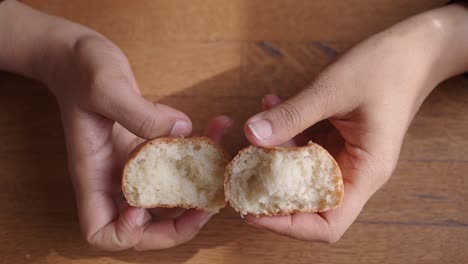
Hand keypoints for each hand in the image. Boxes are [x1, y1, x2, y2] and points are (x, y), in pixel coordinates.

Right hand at [43, 21, 232, 250]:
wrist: (77, 55)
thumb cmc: (80, 70)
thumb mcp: (105, 87)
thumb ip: (138, 112)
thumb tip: (181, 131)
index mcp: (94, 174)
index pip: (102, 231)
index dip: (128, 233)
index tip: (146, 210)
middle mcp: (114, 176)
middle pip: (145, 226)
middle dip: (181, 223)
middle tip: (209, 203)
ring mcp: (133, 163)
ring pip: (169, 196)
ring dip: (200, 187)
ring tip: (222, 165)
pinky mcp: (148, 146)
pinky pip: (177, 163)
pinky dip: (200, 153)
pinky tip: (216, 127)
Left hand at [243, 5, 467, 242]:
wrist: (412, 51)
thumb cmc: (385, 69)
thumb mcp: (333, 90)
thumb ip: (292, 115)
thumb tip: (250, 135)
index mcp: (365, 172)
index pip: (327, 223)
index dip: (289, 226)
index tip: (253, 212)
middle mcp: (354, 172)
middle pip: (308, 204)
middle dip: (271, 190)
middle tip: (240, 174)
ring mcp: (344, 156)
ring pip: (299, 174)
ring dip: (272, 154)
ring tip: (255, 129)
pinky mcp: (334, 140)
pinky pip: (302, 146)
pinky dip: (283, 131)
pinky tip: (270, 104)